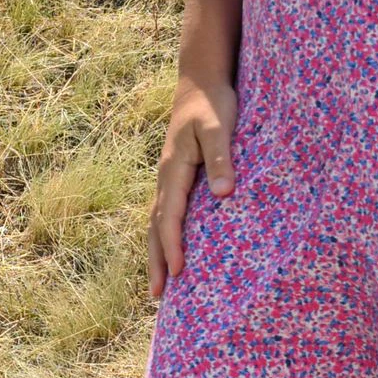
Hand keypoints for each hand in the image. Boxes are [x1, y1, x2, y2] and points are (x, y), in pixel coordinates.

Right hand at [148, 76, 237, 300]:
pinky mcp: (175, 176)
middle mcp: (165, 177)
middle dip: (156, 260)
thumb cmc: (213, 104)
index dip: (172, 246)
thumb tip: (222, 194)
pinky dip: (163, 236)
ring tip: (159, 283)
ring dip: (156, 253)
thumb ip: (222, 158)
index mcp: (174, 169)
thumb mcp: (220, 126)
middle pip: (155, 226)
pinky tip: (170, 249)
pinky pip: (165, 213)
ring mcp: (167, 177)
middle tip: (157, 295)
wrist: (200, 82)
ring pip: (156, 222)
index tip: (178, 273)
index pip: (170, 216)